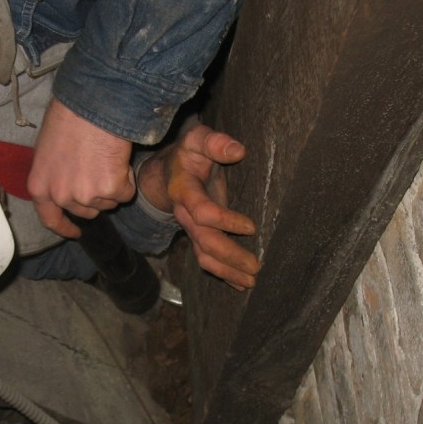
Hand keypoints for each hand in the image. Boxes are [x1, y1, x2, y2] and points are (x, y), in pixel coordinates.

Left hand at [28, 99, 134, 237]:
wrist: (93, 105)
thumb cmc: (69, 116)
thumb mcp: (48, 147)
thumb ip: (55, 171)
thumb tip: (66, 177)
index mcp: (40, 185)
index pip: (50, 218)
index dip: (64, 227)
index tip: (75, 231)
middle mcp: (61, 195)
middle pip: (85, 211)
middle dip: (95, 197)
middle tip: (99, 169)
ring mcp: (86, 195)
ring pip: (108, 202)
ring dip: (112, 184)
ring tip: (106, 156)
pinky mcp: (111, 190)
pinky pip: (126, 192)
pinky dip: (127, 178)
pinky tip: (118, 157)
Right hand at [138, 124, 259, 289]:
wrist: (168, 171)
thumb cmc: (189, 153)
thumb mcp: (197, 139)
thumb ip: (215, 142)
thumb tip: (237, 150)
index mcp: (184, 190)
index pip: (202, 212)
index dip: (225, 221)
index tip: (251, 227)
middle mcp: (185, 214)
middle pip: (204, 241)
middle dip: (229, 256)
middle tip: (255, 267)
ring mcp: (190, 227)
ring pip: (204, 255)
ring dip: (227, 271)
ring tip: (250, 282)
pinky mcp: (198, 234)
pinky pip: (207, 258)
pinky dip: (223, 273)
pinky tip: (239, 284)